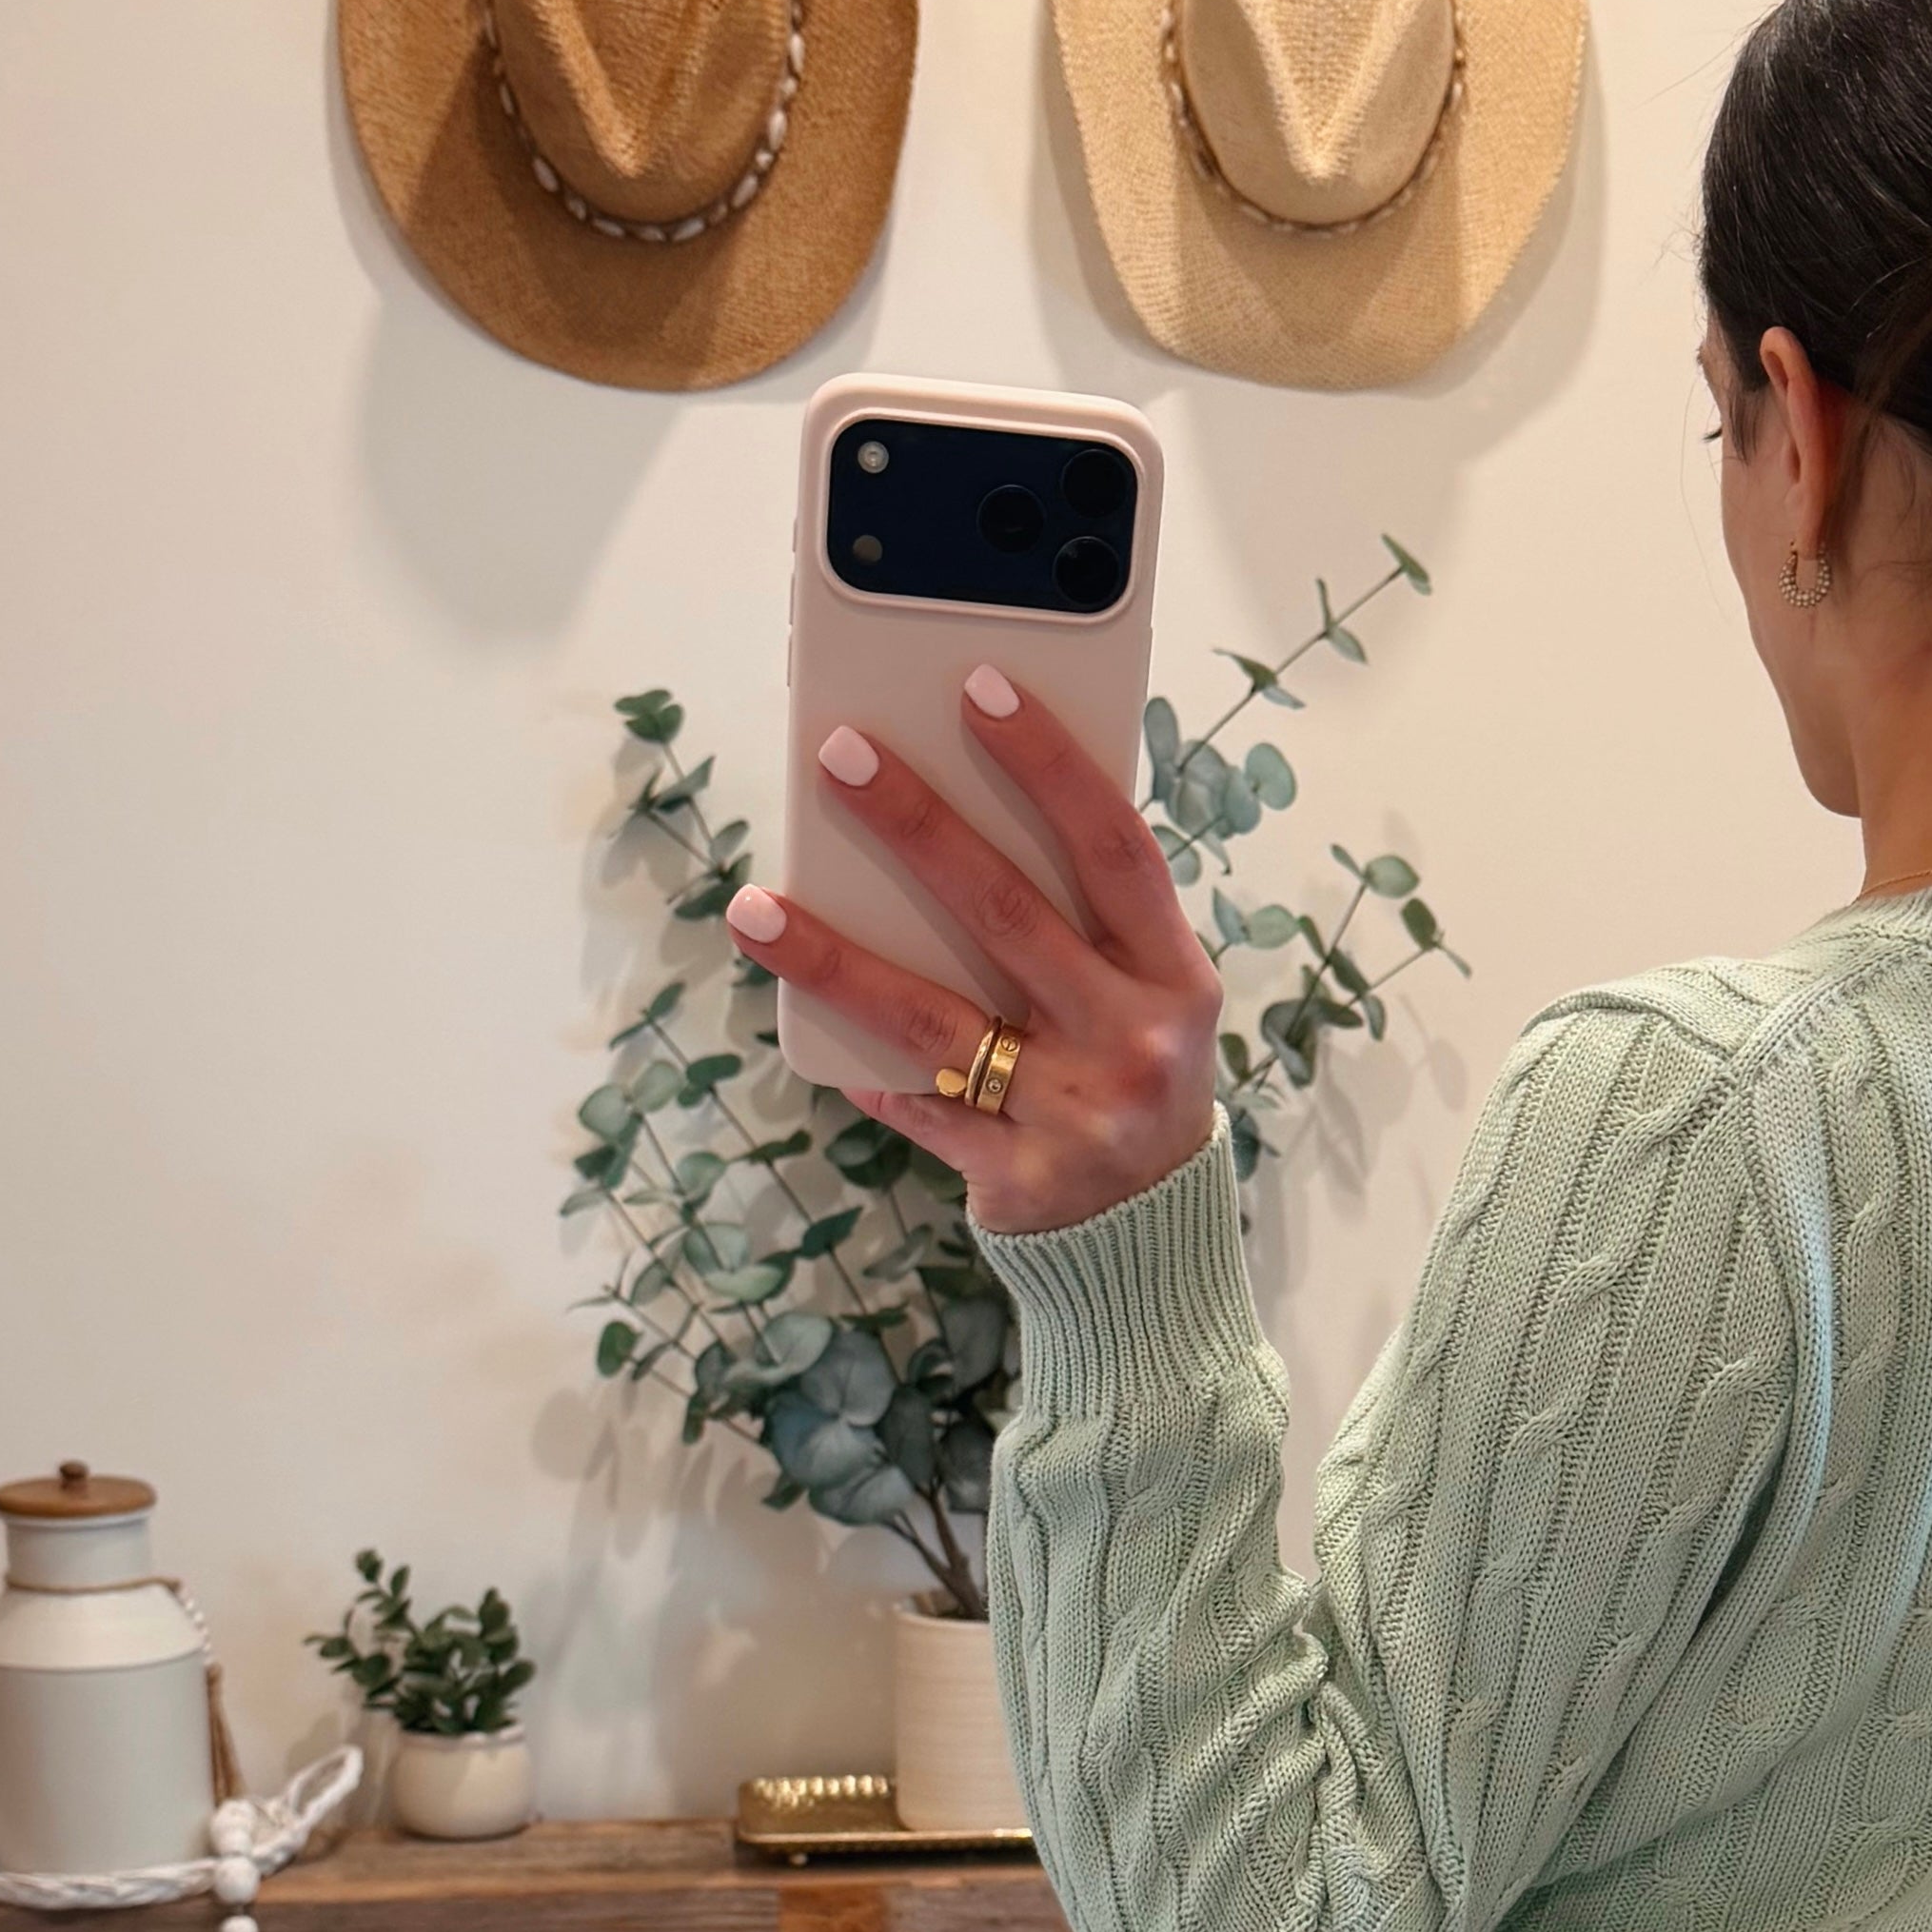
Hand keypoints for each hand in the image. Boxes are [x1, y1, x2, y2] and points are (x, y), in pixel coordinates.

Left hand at [727, 665, 1221, 1239]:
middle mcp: (1133, 1041)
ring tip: (757, 908)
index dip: (1049, 764)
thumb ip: (1085, 922)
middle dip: (916, 824)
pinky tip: (803, 1022)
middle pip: (1007, 914)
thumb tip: (958, 808)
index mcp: (1174, 977)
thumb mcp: (1146, 997)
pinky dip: (862, 1067)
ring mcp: (1073, 1112)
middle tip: (840, 754)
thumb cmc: (1134, 1080)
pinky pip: (917, 1107)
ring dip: (835, 956)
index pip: (1113, 848)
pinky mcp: (1016, 1176)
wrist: (1154, 1242)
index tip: (981, 689)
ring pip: (933, 1017)